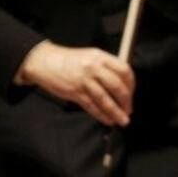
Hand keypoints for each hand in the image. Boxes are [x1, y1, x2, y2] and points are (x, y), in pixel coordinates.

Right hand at [16, 41, 134, 125]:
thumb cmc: (69, 60)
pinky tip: (108, 120)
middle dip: (126, 100)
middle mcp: (94, 68)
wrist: (44, 61)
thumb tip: (122, 83)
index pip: (124, 70)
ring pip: (105, 99)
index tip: (132, 93)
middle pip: (117, 86)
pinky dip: (101, 115)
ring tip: (122, 120)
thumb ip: (106, 66)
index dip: (131, 84)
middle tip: (129, 109)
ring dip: (116, 112)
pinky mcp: (75, 92)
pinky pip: (92, 106)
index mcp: (100, 56)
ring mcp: (84, 80)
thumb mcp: (90, 56)